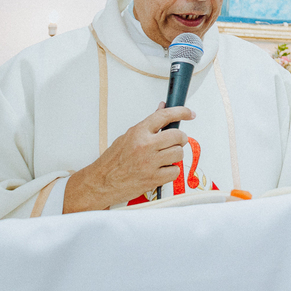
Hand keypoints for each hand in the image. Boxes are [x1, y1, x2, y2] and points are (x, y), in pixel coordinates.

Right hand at [63, 104, 194, 212]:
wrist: (101, 182)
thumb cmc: (113, 161)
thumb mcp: (128, 137)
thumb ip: (148, 125)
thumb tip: (162, 108)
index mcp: (138, 133)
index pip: (164, 116)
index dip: (181, 112)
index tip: (189, 113)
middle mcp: (145, 146)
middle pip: (178, 135)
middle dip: (180, 139)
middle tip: (175, 142)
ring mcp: (150, 163)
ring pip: (179, 153)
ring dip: (175, 155)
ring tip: (164, 158)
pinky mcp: (153, 178)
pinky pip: (175, 171)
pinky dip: (171, 171)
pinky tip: (161, 170)